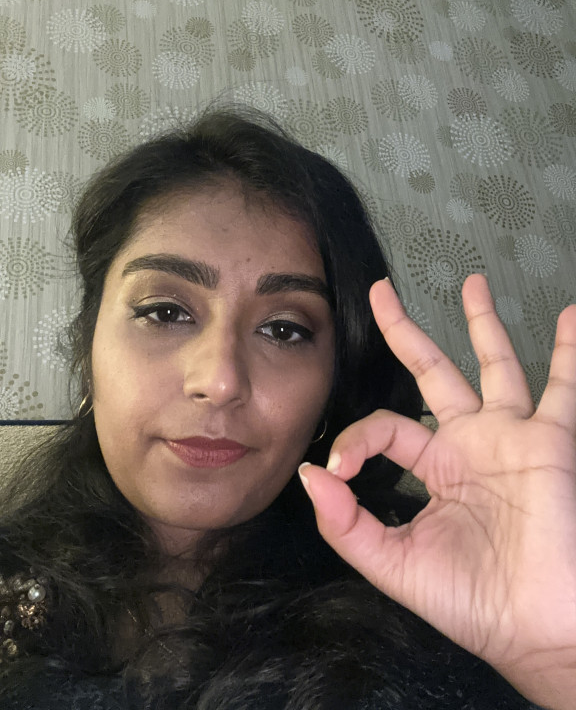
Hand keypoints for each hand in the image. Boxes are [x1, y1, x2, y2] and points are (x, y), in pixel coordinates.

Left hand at [299, 274, 575, 708]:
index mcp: (430, 467)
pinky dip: (569, 351)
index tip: (340, 466)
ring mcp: (508, 436)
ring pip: (492, 365)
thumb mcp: (393, 563)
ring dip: (483, 323)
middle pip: (431, 371)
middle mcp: (466, 442)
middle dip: (406, 330)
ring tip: (474, 281)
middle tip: (381, 289)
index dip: (356, 437)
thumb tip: (308, 474)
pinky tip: (570, 314)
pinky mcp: (548, 442)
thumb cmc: (468, 601)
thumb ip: (346, 522)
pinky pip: (562, 387)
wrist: (533, 628)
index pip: (384, 424)